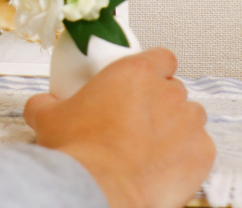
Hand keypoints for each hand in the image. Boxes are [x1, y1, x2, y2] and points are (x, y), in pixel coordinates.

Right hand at [24, 48, 214, 207]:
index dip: (153, 66)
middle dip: (157, 100)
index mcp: (133, 73)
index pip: (160, 56)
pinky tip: (159, 162)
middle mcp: (167, 93)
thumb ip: (46, 102)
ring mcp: (188, 123)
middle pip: (172, 88)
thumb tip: (41, 104)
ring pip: (189, 116)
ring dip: (173, 124)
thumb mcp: (47, 116)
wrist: (101, 187)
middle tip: (134, 116)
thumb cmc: (81, 150)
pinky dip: (183, 152)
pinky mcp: (201, 153)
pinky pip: (197, 146)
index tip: (141, 79)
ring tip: (148, 142)